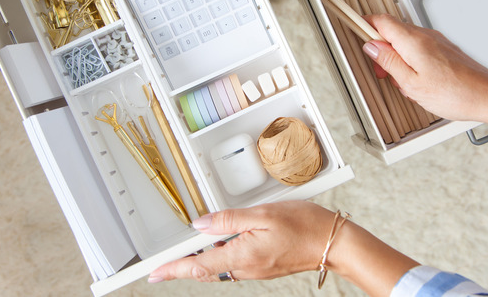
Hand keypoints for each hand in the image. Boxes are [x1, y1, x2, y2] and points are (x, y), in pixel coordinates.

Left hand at [148, 201, 336, 282]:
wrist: (332, 243)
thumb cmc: (305, 225)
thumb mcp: (263, 214)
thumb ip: (229, 220)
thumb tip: (201, 225)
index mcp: (243, 255)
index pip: (198, 265)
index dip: (173, 269)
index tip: (155, 273)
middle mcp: (246, 268)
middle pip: (205, 269)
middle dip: (182, 266)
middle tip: (162, 265)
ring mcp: (254, 269)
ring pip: (218, 267)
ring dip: (201, 261)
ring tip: (186, 251)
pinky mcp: (262, 266)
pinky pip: (233, 263)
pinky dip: (219, 256)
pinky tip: (219, 244)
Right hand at [361, 14, 487, 121]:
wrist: (486, 96)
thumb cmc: (454, 93)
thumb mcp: (411, 83)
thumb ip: (389, 62)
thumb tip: (372, 47)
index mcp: (413, 41)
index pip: (381, 21)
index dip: (365, 23)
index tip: (353, 26)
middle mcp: (425, 36)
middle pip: (392, 30)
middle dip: (380, 49)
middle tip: (380, 71)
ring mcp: (436, 41)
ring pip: (405, 41)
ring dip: (396, 57)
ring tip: (401, 81)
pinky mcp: (444, 50)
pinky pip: (418, 48)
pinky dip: (410, 61)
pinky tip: (415, 80)